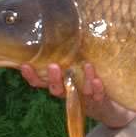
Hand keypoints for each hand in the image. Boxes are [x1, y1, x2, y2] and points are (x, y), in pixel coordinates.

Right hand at [20, 63, 135, 126]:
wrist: (111, 106)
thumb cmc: (88, 81)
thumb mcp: (76, 67)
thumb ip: (68, 55)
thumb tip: (59, 30)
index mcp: (60, 84)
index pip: (40, 82)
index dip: (31, 76)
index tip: (24, 65)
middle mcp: (69, 92)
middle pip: (56, 88)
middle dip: (54, 78)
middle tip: (52, 66)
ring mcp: (84, 98)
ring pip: (80, 90)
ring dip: (82, 79)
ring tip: (86, 65)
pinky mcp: (99, 101)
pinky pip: (97, 95)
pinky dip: (96, 88)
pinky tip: (96, 80)